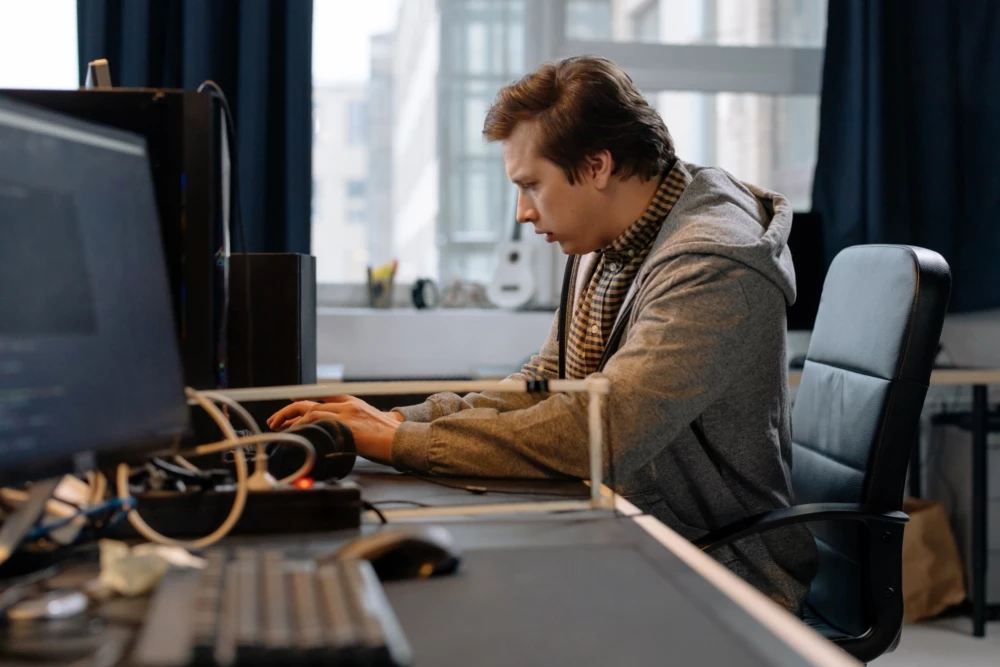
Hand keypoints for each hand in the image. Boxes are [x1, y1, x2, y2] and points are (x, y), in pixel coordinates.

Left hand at [267, 396, 403, 463]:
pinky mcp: (345, 427)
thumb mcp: (371, 421)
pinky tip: (294, 433)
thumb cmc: (390, 436)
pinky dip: (302, 427)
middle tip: (276, 420)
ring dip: (290, 419)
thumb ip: (353, 422)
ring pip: (310, 411)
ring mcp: (345, 415)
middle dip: (289, 410)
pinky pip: (317, 424)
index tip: (291, 400)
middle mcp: (347, 406)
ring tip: (279, 427)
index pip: (324, 396)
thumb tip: (340, 432)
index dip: (305, 398)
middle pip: (311, 403)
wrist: (402, 439)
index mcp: (353, 403)